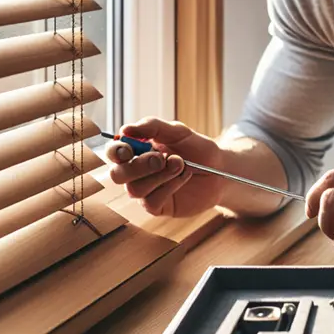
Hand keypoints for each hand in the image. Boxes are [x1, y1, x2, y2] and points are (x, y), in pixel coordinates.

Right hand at [102, 117, 226, 217]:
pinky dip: (170, 187)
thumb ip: (153, 127)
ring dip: (160, 175)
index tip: (130, 147)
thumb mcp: (178, 132)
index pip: (113, 152)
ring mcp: (146, 191)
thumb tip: (125, 129)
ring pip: (134, 189)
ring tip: (181, 164)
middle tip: (163, 157)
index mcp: (136, 151)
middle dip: (138, 166)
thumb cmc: (197, 149)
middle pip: (117, 175)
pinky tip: (184, 177)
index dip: (116, 150)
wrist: (220, 169)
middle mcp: (136, 172)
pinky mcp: (157, 206)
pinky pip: (151, 201)